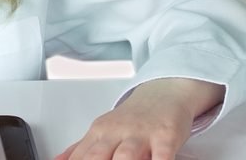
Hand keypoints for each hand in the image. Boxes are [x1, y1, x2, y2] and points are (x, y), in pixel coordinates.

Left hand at [54, 78, 223, 159]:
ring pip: (126, 156)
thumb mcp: (102, 130)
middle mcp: (117, 132)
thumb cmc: (132, 118)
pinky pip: (161, 154)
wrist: (163, 92)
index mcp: (98, 133)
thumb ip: (80, 148)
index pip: (80, 157)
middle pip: (98, 156)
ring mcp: (140, 134)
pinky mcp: (165, 135)